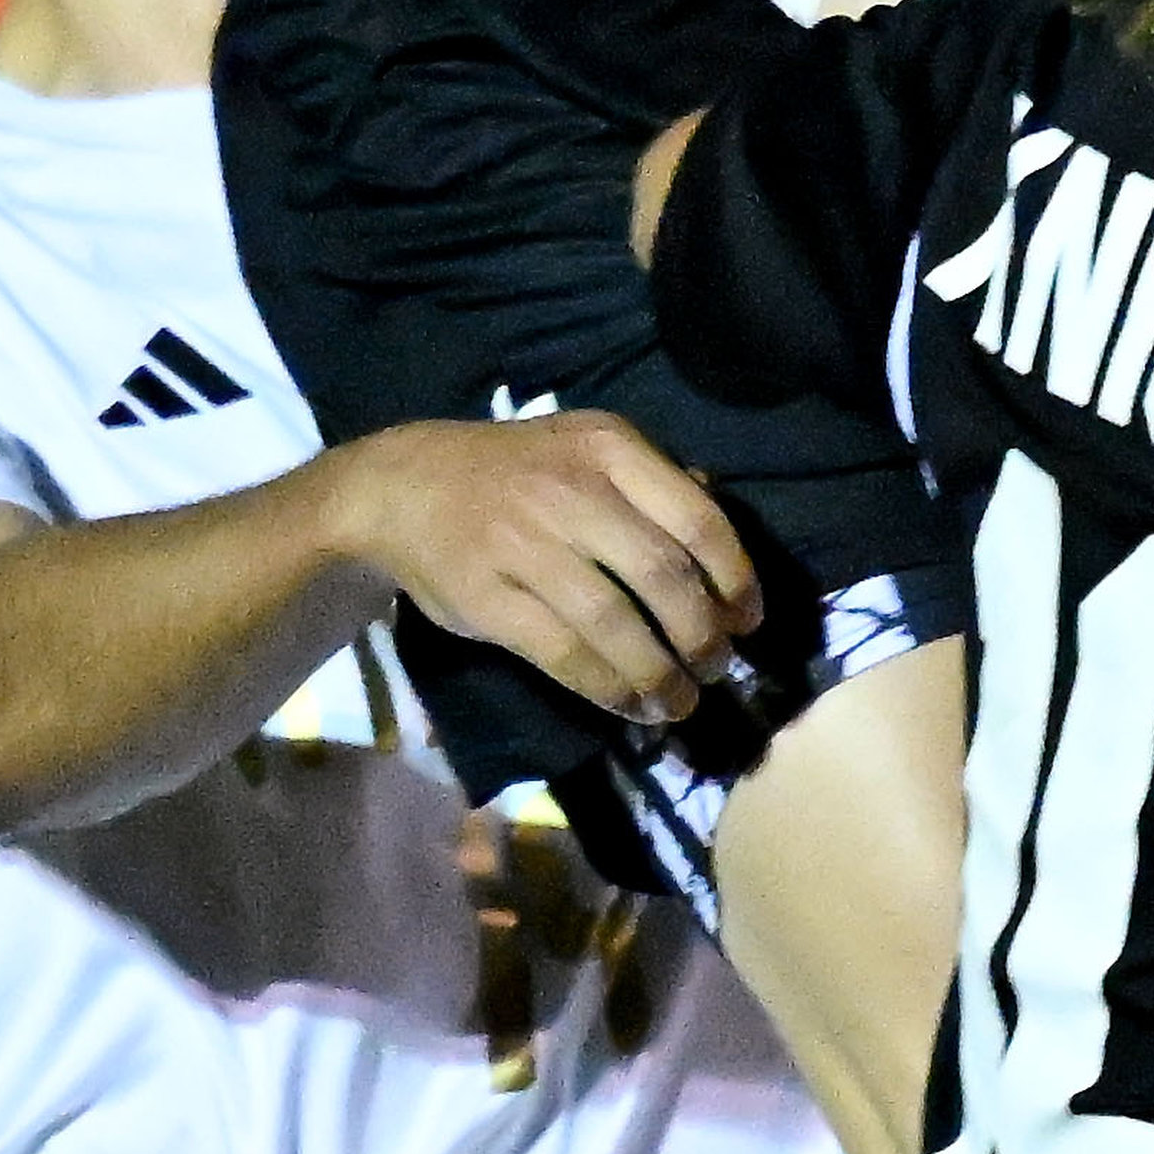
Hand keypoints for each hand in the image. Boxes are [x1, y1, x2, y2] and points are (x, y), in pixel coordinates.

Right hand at [331, 414, 761, 728]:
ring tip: (681, 702)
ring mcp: (526, 545)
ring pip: (616, 623)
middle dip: (703, 635)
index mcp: (608, 448)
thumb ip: (651, 481)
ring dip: (660, 674)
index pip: (696, 518)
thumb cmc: (514, 471)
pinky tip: (631, 706)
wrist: (404, 484)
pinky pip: (565, 653)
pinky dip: (608, 688)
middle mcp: (572, 491)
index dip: (735, 577)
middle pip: (664, 576)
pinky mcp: (489, 598)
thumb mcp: (585, 447)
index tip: (749, 620)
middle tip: (718, 668)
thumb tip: (722, 530)